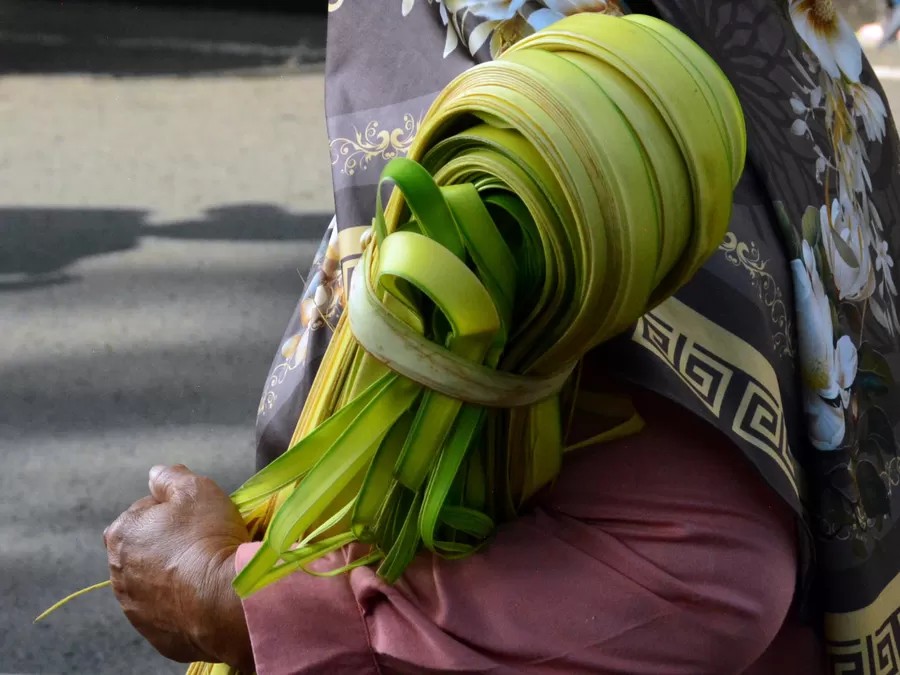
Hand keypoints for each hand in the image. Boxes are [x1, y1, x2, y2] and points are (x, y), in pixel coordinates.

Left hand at [104, 465, 254, 672]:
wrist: (224, 601)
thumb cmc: (208, 539)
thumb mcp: (196, 489)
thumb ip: (171, 476)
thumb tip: (156, 473)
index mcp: (122, 533)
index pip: (144, 511)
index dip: (172, 511)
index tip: (196, 517)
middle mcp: (118, 572)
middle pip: (145, 548)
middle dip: (166, 544)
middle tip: (200, 543)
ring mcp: (134, 607)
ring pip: (153, 581)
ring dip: (171, 574)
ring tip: (204, 572)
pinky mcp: (153, 633)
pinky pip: (167, 610)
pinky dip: (181, 602)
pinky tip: (204, 596)